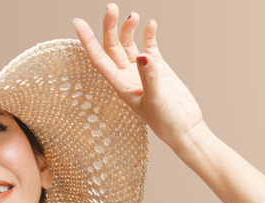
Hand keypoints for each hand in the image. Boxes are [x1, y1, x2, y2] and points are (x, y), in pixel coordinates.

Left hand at [73, 3, 205, 149]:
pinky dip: (148, 34)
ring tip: (133, 16)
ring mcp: (142, 71)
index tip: (78, 22)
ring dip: (128, 29)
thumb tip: (142, 55)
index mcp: (120, 86)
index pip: (99, 59)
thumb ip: (149, 77)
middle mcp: (127, 76)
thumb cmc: (167, 123)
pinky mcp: (158, 68)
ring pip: (128, 44)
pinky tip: (151, 24)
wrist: (186, 129)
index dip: (87, 41)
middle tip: (111, 8)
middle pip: (112, 47)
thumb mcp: (156, 101)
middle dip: (109, 27)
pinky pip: (149, 46)